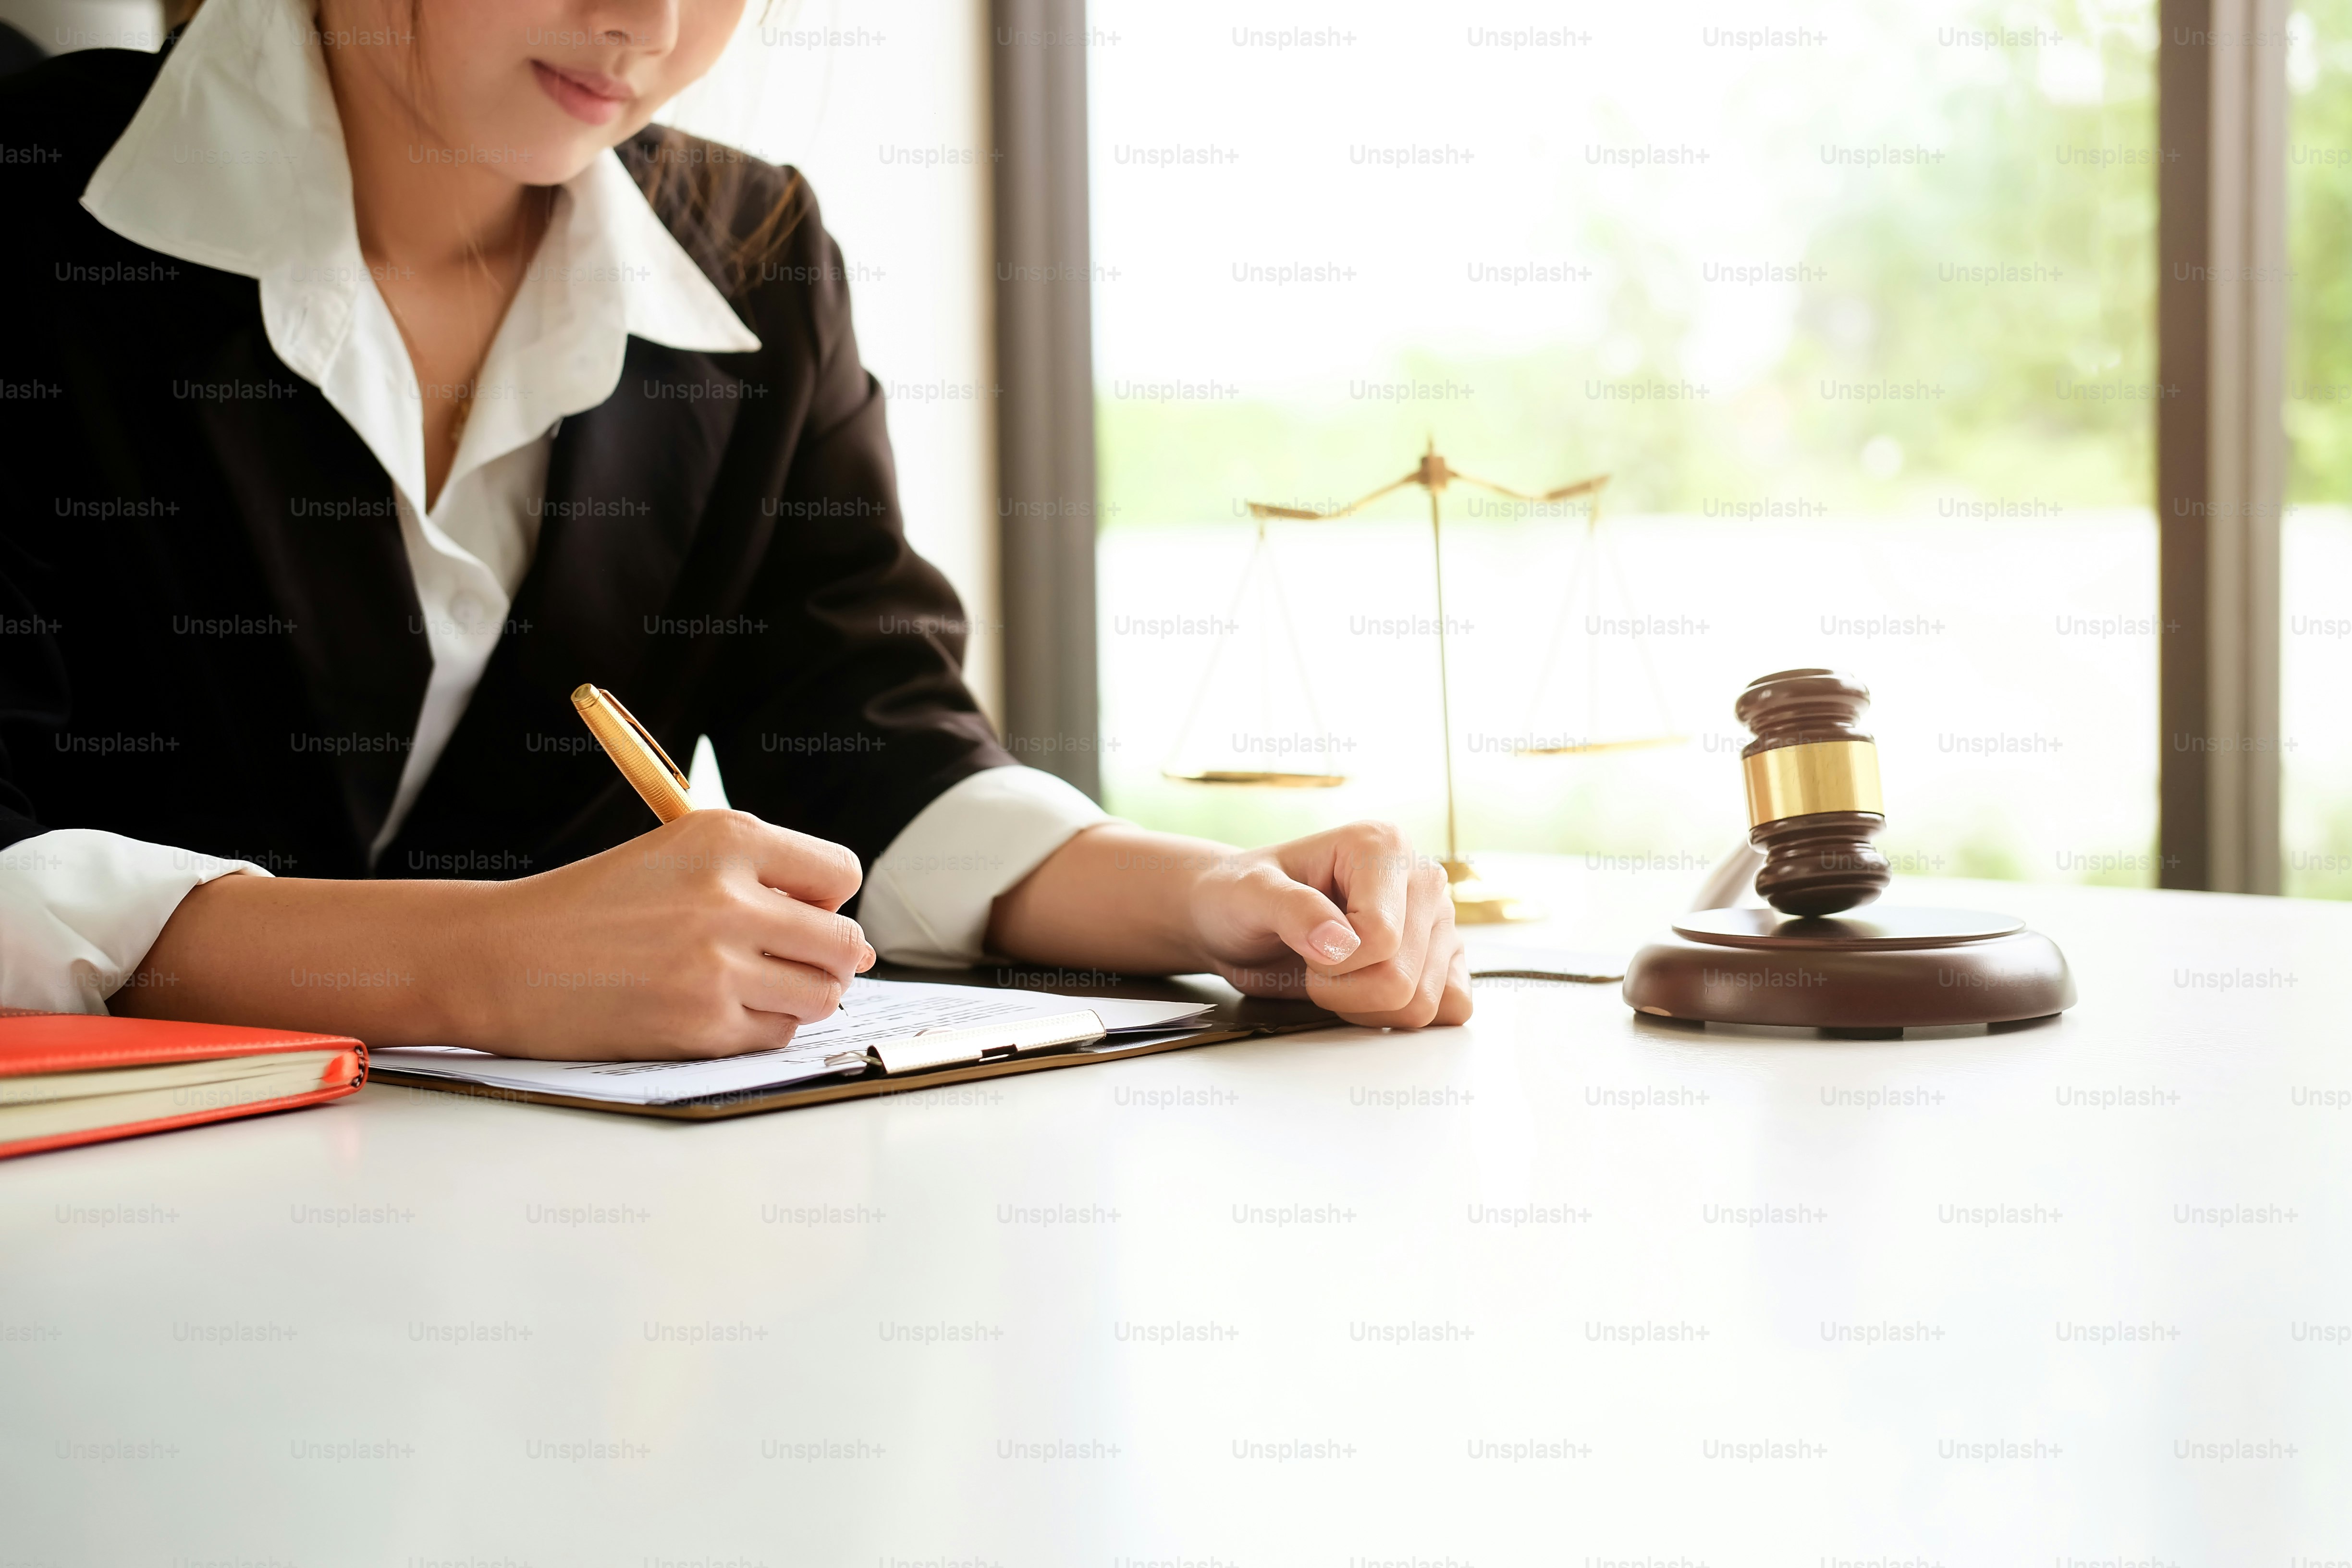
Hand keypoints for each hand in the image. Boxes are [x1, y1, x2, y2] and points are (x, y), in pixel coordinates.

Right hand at [469, 810, 873, 1059]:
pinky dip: (759, 1028)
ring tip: (748, 985)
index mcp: (726, 838)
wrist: (504, 958)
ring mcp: (717, 966)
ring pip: (822, 995)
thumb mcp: (679, 857)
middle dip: (826, 957)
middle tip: (784, 959)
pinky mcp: (701, 1026)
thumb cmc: (594, 906)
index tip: (795, 910)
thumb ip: (767, 884)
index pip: (840, 874)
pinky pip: (777, 1035)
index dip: (824, 899)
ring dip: (799, 995)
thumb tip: (857, 946)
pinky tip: (714, 1010)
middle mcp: (729, 898)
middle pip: (844, 941)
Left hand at [1185, 822, 1471, 1028]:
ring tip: (1336, 974)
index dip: (1332, 962)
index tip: (1303, 943)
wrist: (1240, 922)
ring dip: (1365, 1007)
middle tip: (1313, 963)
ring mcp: (1439, 921)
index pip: (1381, 935)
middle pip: (1402, 978)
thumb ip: (1291, 910)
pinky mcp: (1444, 959)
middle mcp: (1423, 879)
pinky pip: (1451, 1009)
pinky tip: (1366, 993)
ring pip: (1423, 1003)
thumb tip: (1340, 943)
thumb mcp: (1248, 895)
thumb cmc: (1241, 898)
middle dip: (1344, 990)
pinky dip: (1399, 1017)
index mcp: (1383, 846)